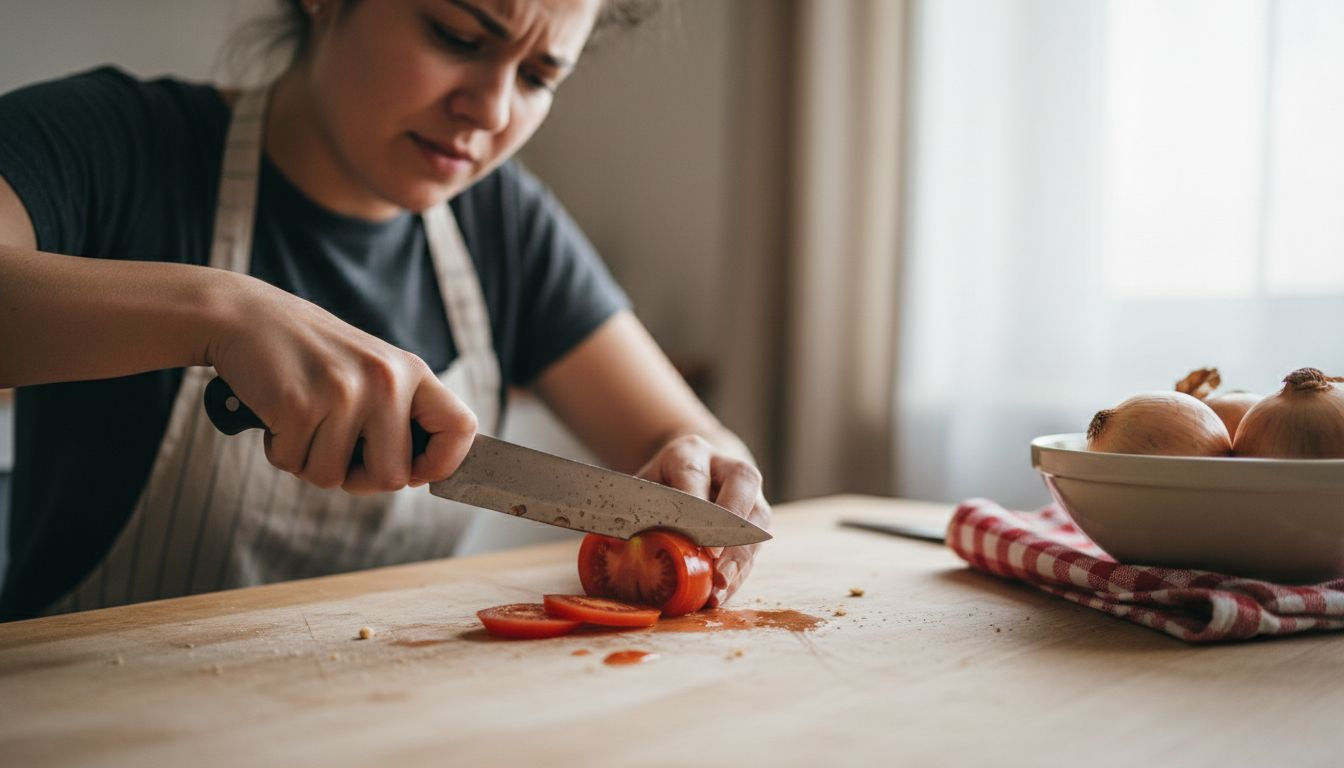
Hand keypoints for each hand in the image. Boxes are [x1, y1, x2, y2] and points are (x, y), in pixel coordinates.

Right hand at [206, 273, 476, 493]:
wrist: (244, 316)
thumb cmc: (310, 354)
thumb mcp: (370, 369)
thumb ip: (398, 414)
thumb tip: (417, 476)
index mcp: (410, 372)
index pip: (461, 429)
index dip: (443, 464)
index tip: (415, 474)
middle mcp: (386, 380)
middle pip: (393, 478)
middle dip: (358, 478)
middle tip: (333, 448)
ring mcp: (344, 392)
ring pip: (334, 478)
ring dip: (310, 461)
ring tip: (301, 419)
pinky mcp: (299, 405)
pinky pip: (294, 465)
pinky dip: (280, 451)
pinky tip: (277, 414)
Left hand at [634, 434, 771, 606]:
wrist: (694, 472)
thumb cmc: (660, 487)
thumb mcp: (642, 490)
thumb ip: (631, 512)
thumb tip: (612, 547)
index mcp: (690, 453)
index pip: (694, 473)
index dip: (696, 506)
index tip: (695, 539)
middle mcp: (726, 466)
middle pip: (741, 486)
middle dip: (729, 527)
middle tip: (714, 560)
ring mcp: (749, 491)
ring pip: (756, 518)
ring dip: (738, 557)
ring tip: (719, 587)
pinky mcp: (758, 517)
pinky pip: (756, 544)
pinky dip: (740, 571)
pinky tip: (723, 591)